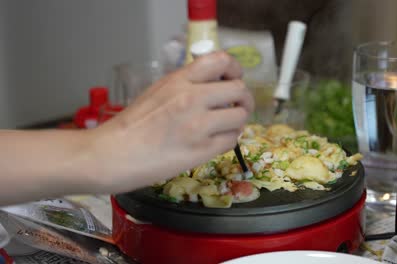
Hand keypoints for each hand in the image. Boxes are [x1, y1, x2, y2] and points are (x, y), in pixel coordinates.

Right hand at [89, 52, 253, 192]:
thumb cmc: (130, 125)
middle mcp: (192, 98)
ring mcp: (198, 125)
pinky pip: (231, 140)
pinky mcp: (201, 151)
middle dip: (243, 99)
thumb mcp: (157, 91)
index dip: (235, 69)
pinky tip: (215, 141)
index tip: (233, 79)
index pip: (222, 61)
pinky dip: (228, 140)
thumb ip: (186, 85)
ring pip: (240, 117)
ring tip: (225, 126)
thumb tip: (214, 86)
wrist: (112, 155)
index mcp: (179, 80)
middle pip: (239, 90)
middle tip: (236, 107)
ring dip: (237, 121)